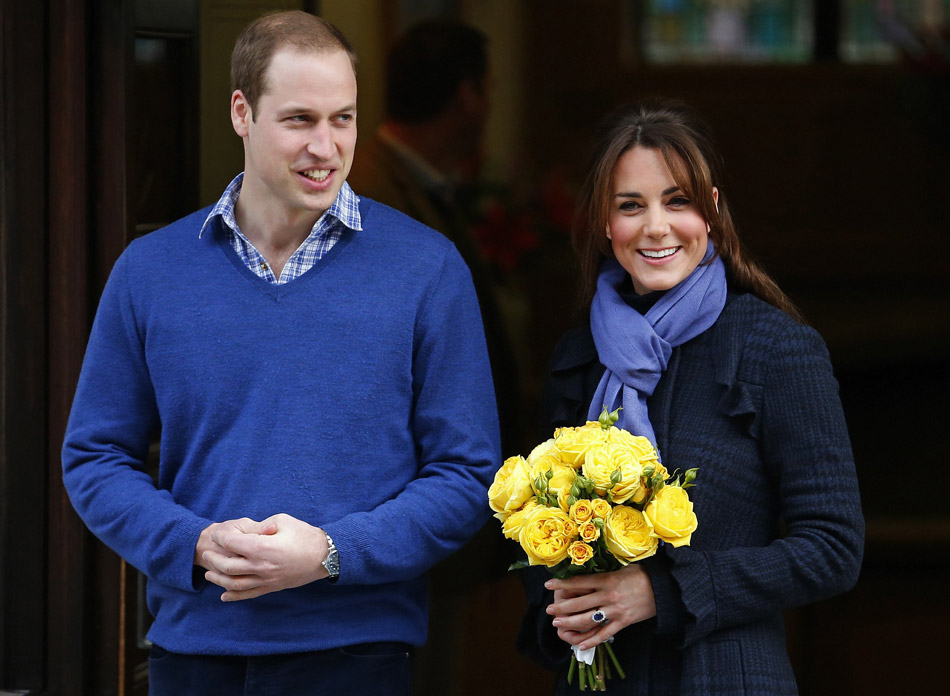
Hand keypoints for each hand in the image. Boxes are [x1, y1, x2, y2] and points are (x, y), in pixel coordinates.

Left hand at [199, 513, 329, 600]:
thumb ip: (260, 526)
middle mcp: (262, 566)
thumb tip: (245, 531)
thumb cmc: (304, 534)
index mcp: (263, 547)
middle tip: (207, 553)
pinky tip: (224, 596)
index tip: (216, 534)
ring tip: (209, 574)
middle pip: (229, 566)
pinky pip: (249, 594)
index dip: (221, 538)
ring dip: (219, 579)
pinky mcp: (272, 587)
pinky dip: (234, 596)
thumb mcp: (282, 521)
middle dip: (214, 559)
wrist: (324, 555)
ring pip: (235, 583)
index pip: (233, 544)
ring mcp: (267, 579)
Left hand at [544, 564, 655, 650]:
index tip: (548, 584)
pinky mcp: (624, 622)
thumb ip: (605, 574)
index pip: (579, 582)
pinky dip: (592, 640)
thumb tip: (589, 574)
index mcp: (607, 580)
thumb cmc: (643, 574)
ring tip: (557, 623)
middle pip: (579, 603)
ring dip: (570, 622)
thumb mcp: (622, 568)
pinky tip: (580, 644)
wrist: (664, 588)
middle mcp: (608, 596)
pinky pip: (605, 633)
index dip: (562, 584)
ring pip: (588, 619)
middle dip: (561, 607)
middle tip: (549, 609)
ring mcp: (615, 611)